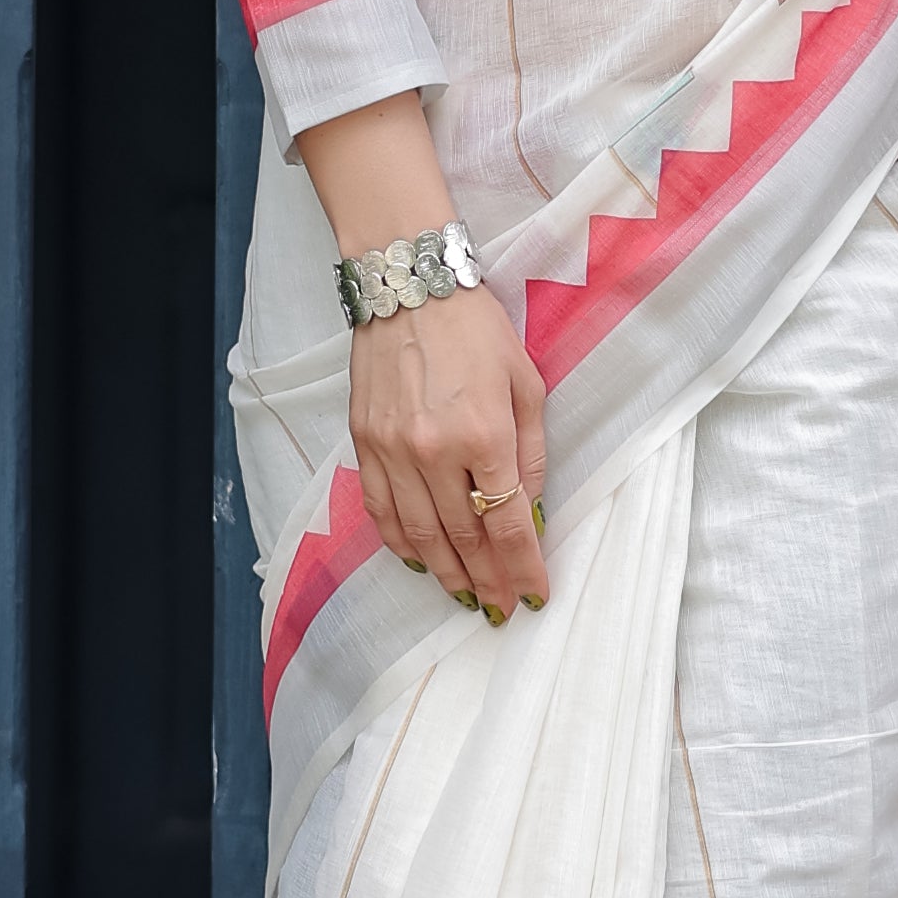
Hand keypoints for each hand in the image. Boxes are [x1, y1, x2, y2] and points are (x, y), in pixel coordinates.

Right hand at [350, 284, 550, 621]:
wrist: (409, 288)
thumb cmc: (476, 330)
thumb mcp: (525, 383)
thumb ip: (530, 451)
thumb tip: (529, 508)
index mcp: (484, 434)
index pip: (506, 522)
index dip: (522, 567)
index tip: (534, 596)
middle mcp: (434, 450)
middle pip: (464, 537)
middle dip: (487, 579)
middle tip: (500, 609)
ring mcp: (393, 450)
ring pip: (420, 534)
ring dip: (446, 572)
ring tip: (465, 596)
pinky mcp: (364, 443)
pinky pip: (381, 511)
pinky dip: (400, 544)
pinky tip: (420, 562)